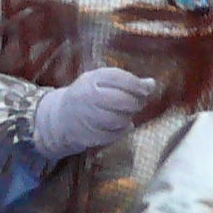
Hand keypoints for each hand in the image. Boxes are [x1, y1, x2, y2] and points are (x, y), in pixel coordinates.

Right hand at [30, 67, 161, 162]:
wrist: (61, 117)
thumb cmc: (89, 96)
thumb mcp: (103, 83)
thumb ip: (126, 82)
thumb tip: (152, 84)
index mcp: (90, 79)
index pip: (117, 77)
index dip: (136, 84)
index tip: (146, 89)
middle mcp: (86, 97)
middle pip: (120, 100)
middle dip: (134, 102)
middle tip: (138, 103)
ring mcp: (85, 117)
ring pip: (118, 119)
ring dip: (127, 118)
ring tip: (126, 114)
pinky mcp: (87, 135)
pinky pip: (114, 135)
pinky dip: (121, 131)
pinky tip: (119, 126)